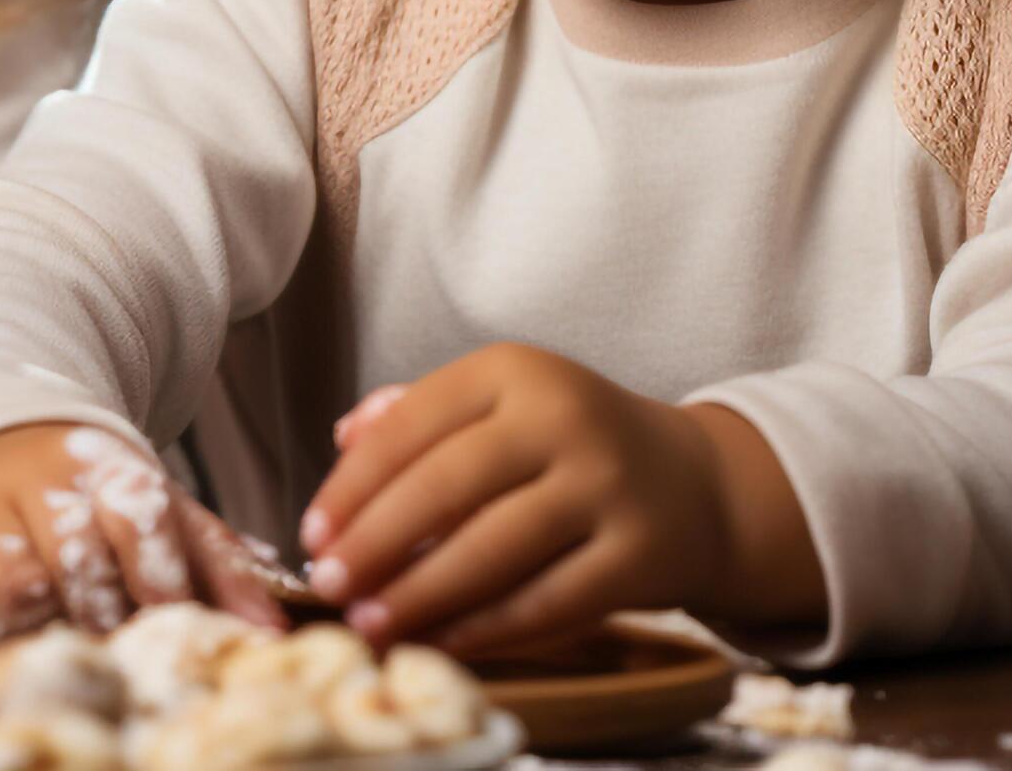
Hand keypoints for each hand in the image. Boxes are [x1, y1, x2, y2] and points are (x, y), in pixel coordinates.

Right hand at [0, 422, 291, 650]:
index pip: (138, 517)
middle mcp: (32, 482)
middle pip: (75, 561)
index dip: (162, 580)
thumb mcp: (156, 508)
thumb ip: (216, 564)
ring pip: (9, 584)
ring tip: (66, 664)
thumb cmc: (84, 492)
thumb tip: (273, 631)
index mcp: (101, 465)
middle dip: (105, 618)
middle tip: (123, 661)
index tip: (174, 626)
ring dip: (43, 633)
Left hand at [299, 343, 821, 656]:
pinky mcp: (640, 555)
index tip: (311, 531)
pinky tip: (440, 641)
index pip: (412, 423)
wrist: (699, 485)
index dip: (354, 484)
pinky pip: (546, 602)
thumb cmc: (572, 446)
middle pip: (446, 486)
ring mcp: (608, 486)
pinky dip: (486, 628)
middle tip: (328, 584)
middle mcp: (564, 417)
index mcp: (516, 369)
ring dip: (419, 593)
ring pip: (493, 549)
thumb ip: (420, 413)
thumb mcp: (503, 403)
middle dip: (374, 542)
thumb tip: (342, 440)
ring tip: (368, 622)